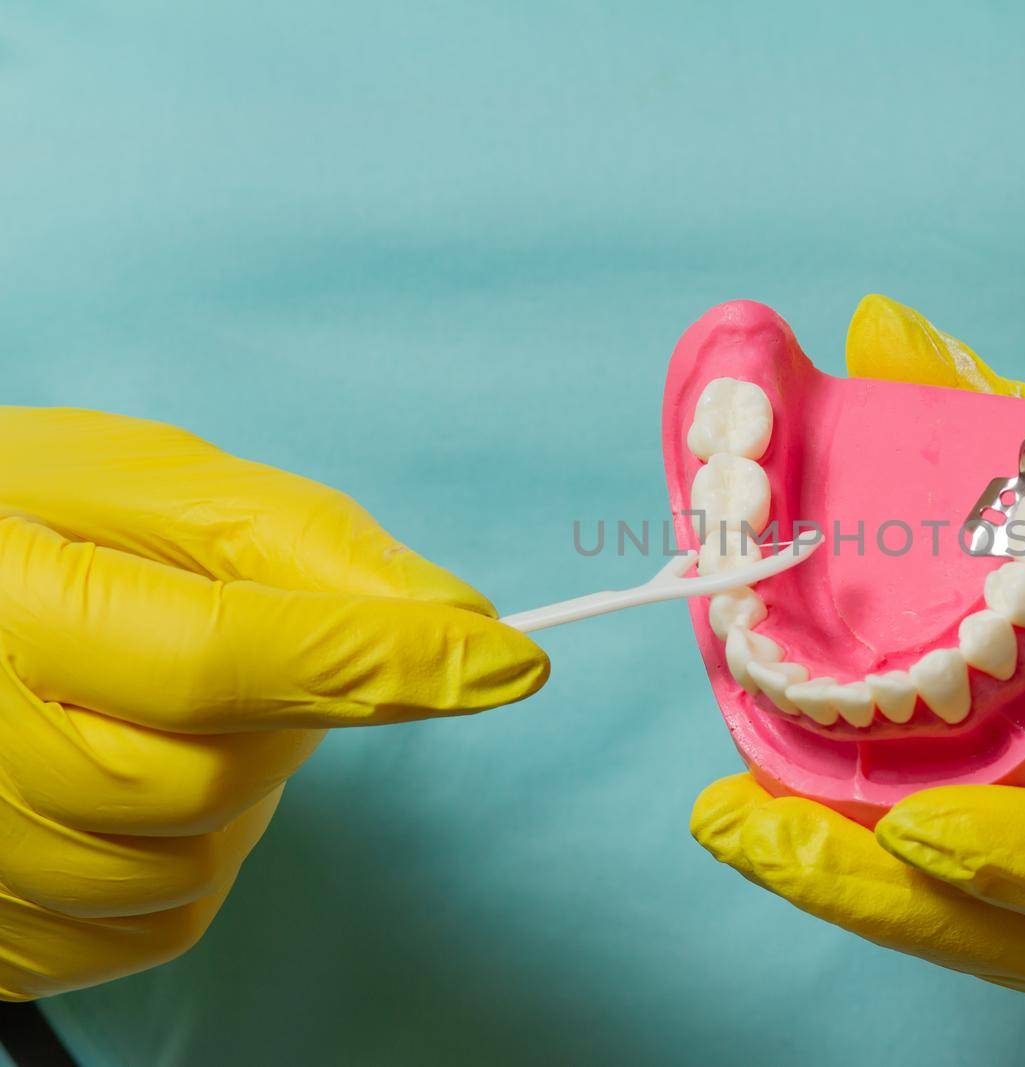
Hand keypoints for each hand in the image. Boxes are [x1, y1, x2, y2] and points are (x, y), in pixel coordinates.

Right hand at [0, 408, 547, 998]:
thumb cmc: (30, 516)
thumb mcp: (151, 485)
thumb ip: (299, 541)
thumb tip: (457, 612)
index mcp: (7, 606)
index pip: (218, 660)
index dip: (380, 663)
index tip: (513, 660)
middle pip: (213, 777)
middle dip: (288, 714)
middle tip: (254, 639)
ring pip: (198, 862)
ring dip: (243, 784)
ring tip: (171, 700)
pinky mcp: (4, 932)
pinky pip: (160, 924)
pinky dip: (199, 851)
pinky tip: (149, 766)